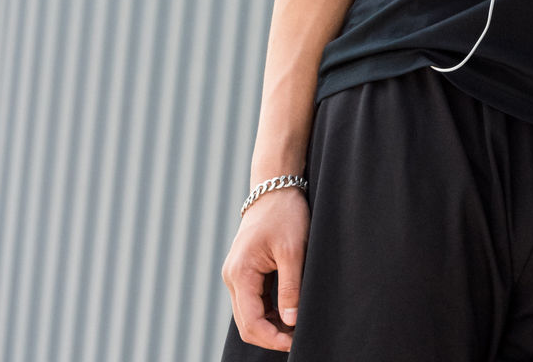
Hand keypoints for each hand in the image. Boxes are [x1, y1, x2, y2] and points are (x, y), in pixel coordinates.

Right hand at [221, 186, 308, 350]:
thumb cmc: (285, 216)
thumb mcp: (294, 251)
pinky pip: (254, 301)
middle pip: (246, 323)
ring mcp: (237, 276)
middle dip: (271, 336)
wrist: (274, 190)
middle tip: (299, 339)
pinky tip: (290, 314)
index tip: (295, 342)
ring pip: (249, 314)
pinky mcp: (246, 273)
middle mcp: (232, 278)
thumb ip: (291, 287)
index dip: (272, 338)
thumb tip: (292, 321)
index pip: (251, 321)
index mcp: (240, 275)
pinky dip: (270, 312)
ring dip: (271, 326)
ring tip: (298, 328)